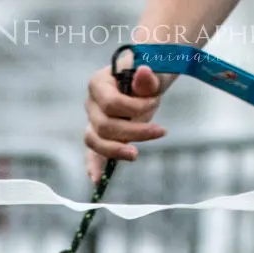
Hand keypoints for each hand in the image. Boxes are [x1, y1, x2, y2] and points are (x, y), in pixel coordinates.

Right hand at [84, 63, 166, 181]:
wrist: (145, 81)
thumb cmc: (147, 75)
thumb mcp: (151, 73)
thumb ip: (147, 77)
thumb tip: (143, 72)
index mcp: (98, 83)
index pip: (111, 104)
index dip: (134, 108)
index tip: (156, 102)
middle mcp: (91, 103)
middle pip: (104, 126)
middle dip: (134, 131)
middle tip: (161, 131)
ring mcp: (93, 121)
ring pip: (95, 141)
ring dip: (116, 150)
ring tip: (135, 155)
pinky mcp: (100, 136)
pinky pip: (92, 152)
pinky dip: (93, 165)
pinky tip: (96, 180)